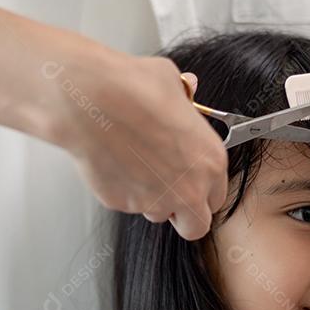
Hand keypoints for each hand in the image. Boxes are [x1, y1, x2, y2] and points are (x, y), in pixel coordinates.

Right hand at [50, 52, 227, 240]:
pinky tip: (115, 161)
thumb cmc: (133, 89)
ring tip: (135, 165)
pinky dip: (122, 188)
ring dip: (151, 198)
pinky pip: (126, 202)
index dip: (203, 190)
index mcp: (210, 161)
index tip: (191, 181)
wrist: (92, 101)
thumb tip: (185, 89)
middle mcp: (189, 188)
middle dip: (183, 213)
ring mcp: (155, 200)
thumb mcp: (172, 84)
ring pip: (157, 213)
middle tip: (169, 191)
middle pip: (195, 225)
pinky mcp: (123, 204)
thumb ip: (184, 99)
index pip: (217, 197)